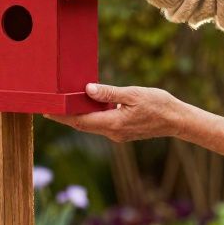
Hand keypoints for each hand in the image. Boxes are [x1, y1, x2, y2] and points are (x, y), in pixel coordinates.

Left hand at [46, 83, 185, 141]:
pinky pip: (101, 124)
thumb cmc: (158, 105)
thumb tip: (87, 89)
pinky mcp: (121, 132)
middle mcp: (112, 133)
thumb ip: (109, 93)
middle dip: (64, 117)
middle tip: (47, 107)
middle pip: (82, 125)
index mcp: (113, 124)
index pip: (80, 121)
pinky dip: (90, 116)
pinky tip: (86, 106)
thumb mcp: (133, 94)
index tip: (46, 110)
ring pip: (91, 125)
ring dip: (77, 116)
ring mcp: (117, 134)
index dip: (62, 116)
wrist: (177, 120)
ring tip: (62, 105)